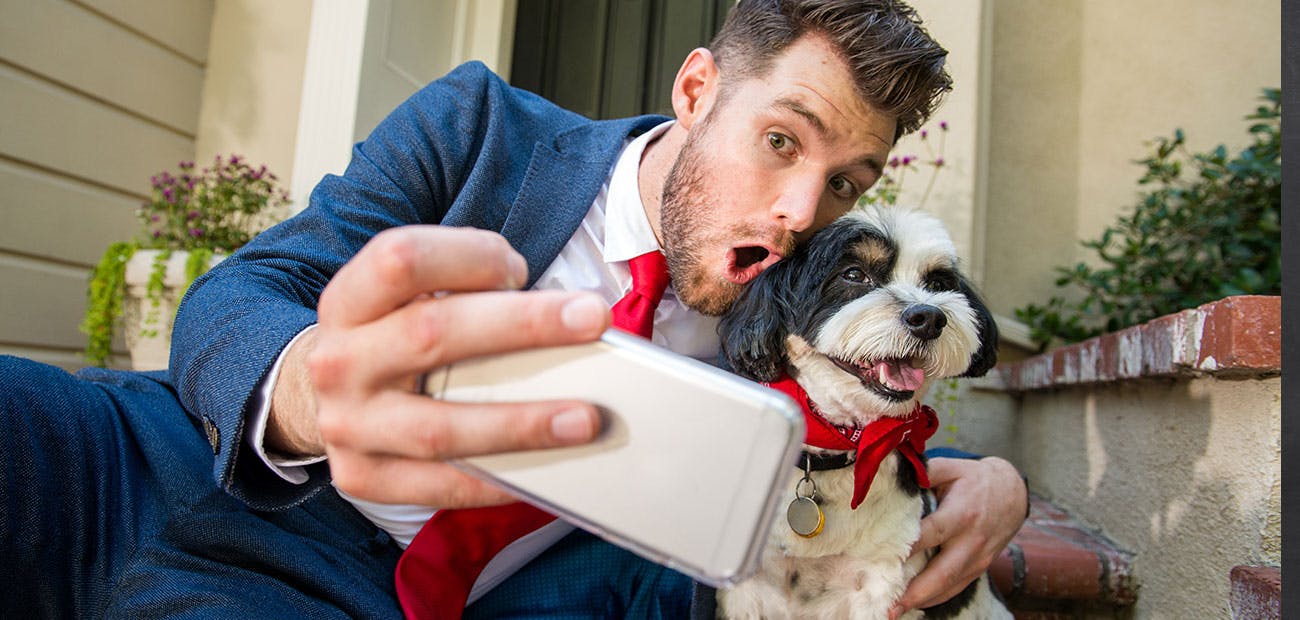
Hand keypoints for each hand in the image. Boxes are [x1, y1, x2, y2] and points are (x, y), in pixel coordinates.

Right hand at [268, 226, 609, 508]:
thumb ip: (467, 290)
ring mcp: (347, 425)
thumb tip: (562, 314)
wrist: (323, 400)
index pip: (400, 260)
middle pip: (432, 333)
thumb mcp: (407, 298)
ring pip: (439, 426)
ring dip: (520, 422)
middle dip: (523, 324)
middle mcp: (339, 360)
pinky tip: (547, 468)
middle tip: (593, 319)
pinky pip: (439, 486)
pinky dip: (496, 480)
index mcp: (349, 300)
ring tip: (585, 418)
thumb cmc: (394, 337)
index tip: (521, 267)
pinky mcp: (363, 477)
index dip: (466, 256)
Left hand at [888, 456, 1026, 618]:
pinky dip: (937, 598)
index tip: (882, 558)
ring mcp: (978, 557)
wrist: (1013, 492)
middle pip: (942, 572)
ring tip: (895, 612)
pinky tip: (916, 604)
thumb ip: (924, 472)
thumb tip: (893, 475)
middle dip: (916, 592)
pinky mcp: (980, 566)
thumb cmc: (975, 479)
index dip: (908, 547)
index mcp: (961, 514)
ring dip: (923, 601)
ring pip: (950, 585)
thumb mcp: (951, 468)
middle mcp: (971, 540)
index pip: (931, 533)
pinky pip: (958, 587)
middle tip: (890, 606)